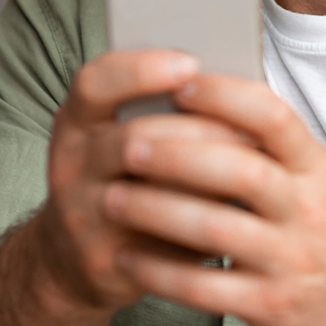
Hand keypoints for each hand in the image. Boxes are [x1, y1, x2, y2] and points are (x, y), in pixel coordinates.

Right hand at [38, 50, 251, 311]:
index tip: (191, 63)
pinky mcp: (104, 261)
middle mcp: (71, 165)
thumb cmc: (124, 178)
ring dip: (207, 179)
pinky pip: (159, 241)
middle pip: (135, 138)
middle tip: (252, 130)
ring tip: (254, 169)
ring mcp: (82, 216)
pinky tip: (234, 214)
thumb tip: (237, 86)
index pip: (95, 83)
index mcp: (77, 122)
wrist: (78, 259)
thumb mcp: (122, 135)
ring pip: (149, 191)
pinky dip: (201, 224)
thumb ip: (166, 111)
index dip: (141, 70)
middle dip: (200, 130)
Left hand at [102, 72, 325, 325]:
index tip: (180, 85)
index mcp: (319, 168)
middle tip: (128, 144)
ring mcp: (291, 259)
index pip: (275, 118)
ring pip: (216, 229)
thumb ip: (280, 146)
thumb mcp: (325, 177)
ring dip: (157, 211)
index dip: (226, 97)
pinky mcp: (272, 306)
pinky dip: (161, 272)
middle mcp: (309, 209)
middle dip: (178, 154)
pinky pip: (206, 288)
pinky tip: (127, 256)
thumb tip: (215, 97)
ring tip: (111, 197)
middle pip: (240, 170)